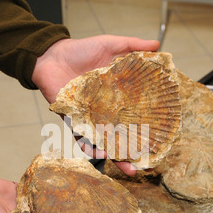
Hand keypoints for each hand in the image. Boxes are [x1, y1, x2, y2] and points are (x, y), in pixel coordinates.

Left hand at [32, 35, 159, 175]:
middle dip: (134, 152)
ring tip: (128, 168)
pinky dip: (90, 147)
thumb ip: (132, 45)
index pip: (136, 115)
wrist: (51, 55)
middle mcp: (106, 111)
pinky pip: (82, 139)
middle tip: (146, 165)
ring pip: (105, 143)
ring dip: (115, 157)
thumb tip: (158, 44)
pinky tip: (100, 153)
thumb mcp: (110, 44)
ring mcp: (90, 119)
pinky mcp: (74, 122)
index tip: (161, 138)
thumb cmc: (80, 51)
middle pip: (122, 135)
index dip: (147, 127)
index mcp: (118, 97)